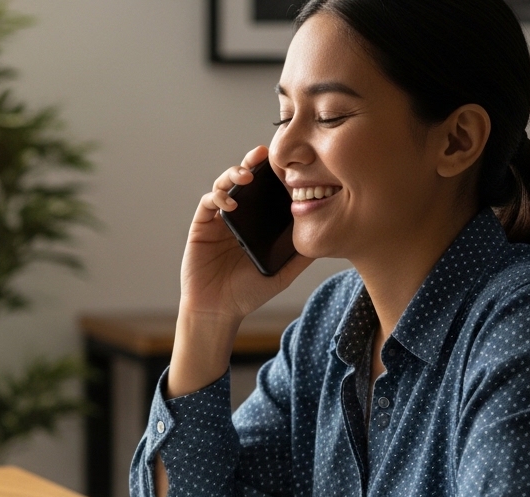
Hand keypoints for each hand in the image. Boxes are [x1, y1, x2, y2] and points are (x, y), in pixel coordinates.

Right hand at [180, 145, 312, 321]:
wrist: (218, 311)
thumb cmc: (249, 293)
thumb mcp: (283, 272)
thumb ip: (301, 254)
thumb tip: (328, 234)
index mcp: (258, 222)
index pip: (267, 190)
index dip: (275, 173)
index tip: (289, 162)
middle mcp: (240, 216)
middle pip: (246, 179)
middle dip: (253, 163)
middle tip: (263, 154)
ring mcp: (220, 219)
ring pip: (225, 184)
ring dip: (234, 174)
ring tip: (247, 176)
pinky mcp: (202, 225)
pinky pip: (208, 202)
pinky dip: (219, 196)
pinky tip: (230, 203)